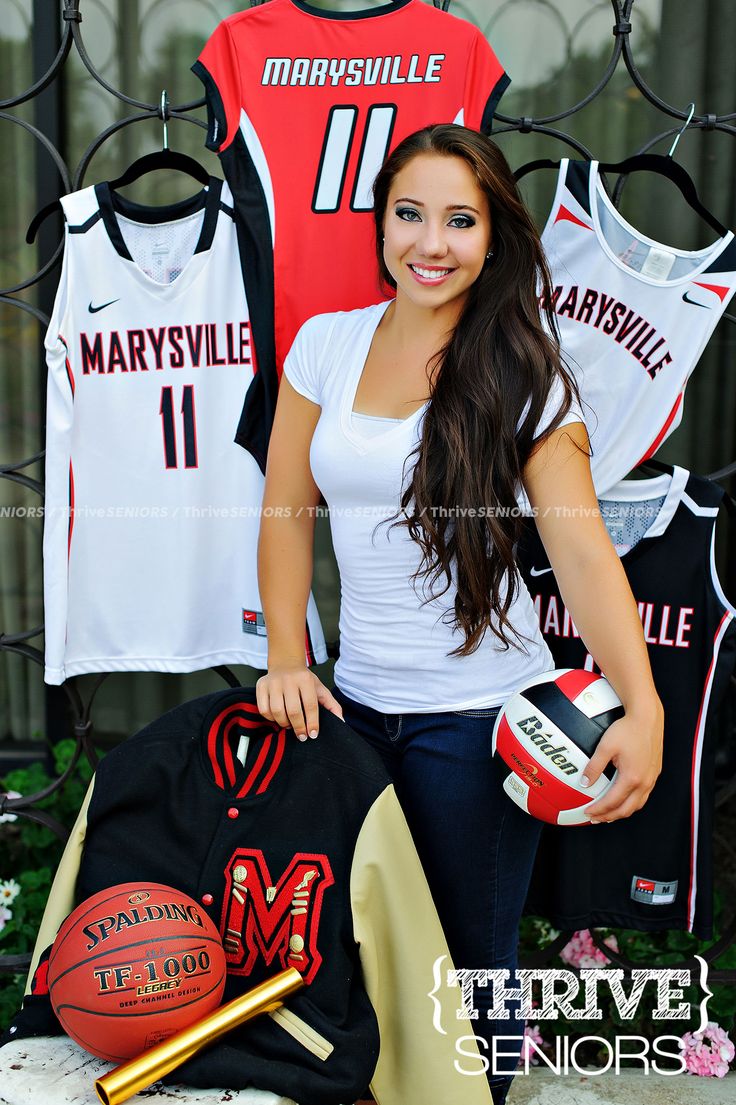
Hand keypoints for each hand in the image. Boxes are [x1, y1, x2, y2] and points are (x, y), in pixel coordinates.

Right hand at [256, 664, 343, 740]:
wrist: (285, 664)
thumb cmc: (303, 680)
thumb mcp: (320, 689)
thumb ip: (331, 705)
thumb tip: (341, 721)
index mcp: (305, 679)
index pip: (310, 705)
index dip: (312, 722)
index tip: (313, 734)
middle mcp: (288, 679)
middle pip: (293, 711)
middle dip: (299, 727)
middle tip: (302, 736)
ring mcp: (272, 682)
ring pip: (277, 712)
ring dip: (284, 724)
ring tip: (290, 725)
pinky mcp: (260, 686)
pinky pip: (264, 710)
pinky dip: (271, 719)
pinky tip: (279, 718)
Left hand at [581, 702, 662, 821]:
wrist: (647, 718)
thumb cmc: (628, 729)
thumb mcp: (605, 747)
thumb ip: (594, 767)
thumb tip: (584, 783)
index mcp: (632, 777)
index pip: (612, 802)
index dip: (598, 810)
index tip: (587, 812)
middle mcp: (644, 781)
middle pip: (626, 809)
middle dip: (609, 816)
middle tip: (595, 818)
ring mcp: (652, 778)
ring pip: (637, 804)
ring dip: (622, 812)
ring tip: (608, 813)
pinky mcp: (654, 773)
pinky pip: (643, 795)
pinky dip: (631, 802)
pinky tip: (623, 798)